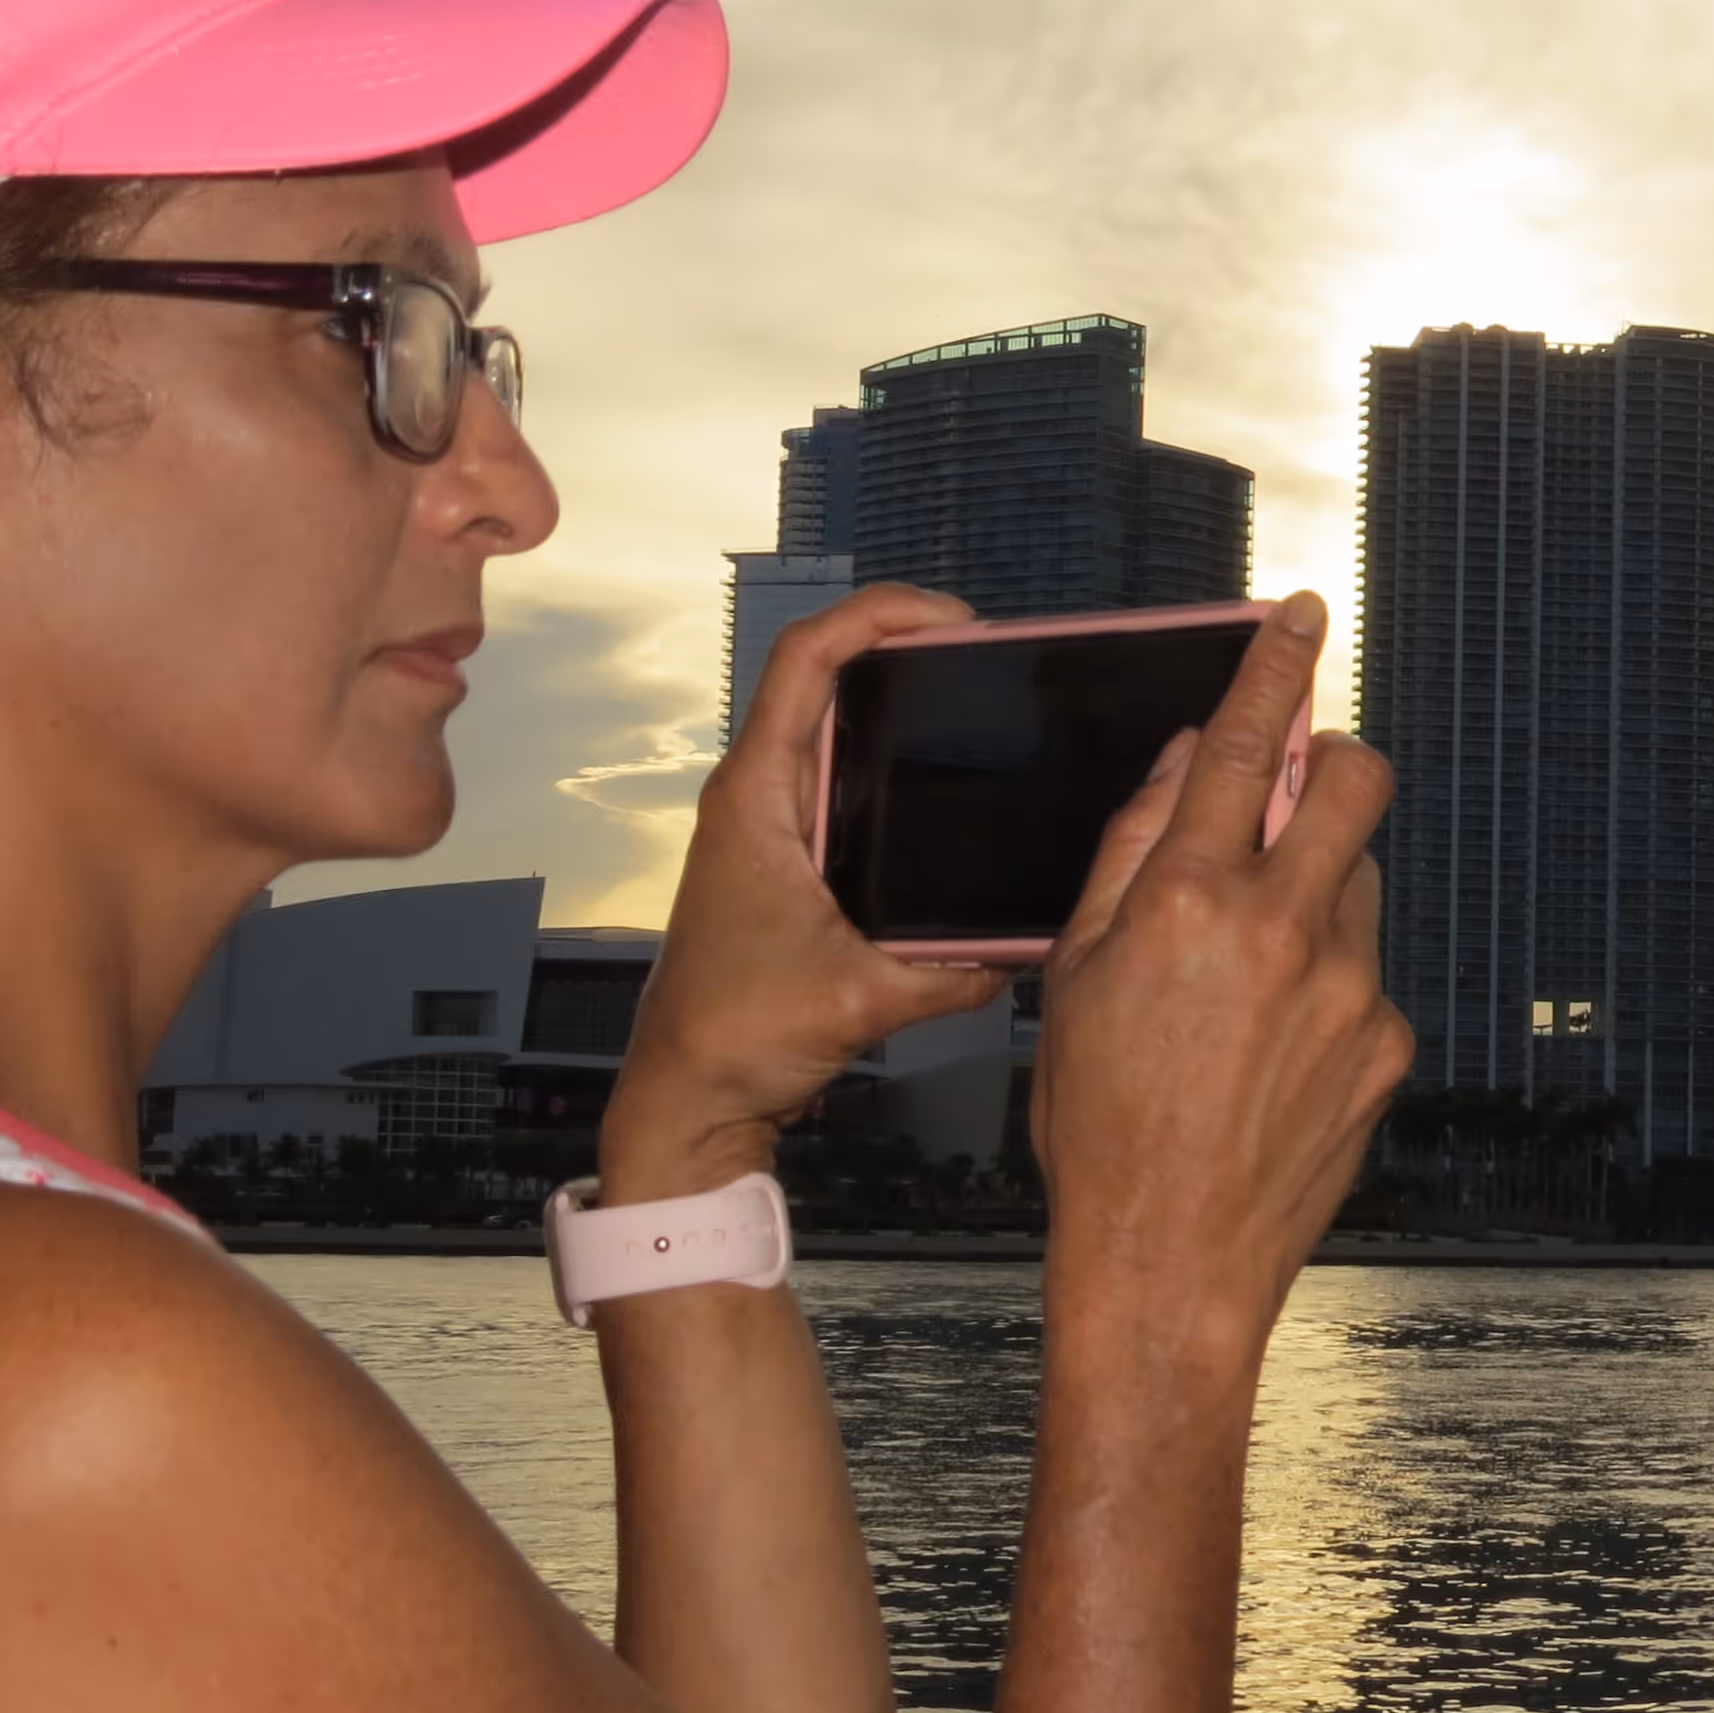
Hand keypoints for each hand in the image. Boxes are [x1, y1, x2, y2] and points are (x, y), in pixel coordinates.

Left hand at [608, 584, 1007, 1199]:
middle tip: (979, 650)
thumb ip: (955, 970)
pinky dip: (884, 758)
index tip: (950, 620)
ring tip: (969, 695)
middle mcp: (753, 795)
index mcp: (754, 797)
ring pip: (826, 723)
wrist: (687, 1096)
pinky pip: (833, 777)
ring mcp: (764, 823)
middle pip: (819, 674)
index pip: (805, 659)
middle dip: (898, 644)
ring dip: (890, 699)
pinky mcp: (782, 857)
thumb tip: (1026, 945)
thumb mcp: (865, 999)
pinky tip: (938, 781)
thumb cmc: (735, 1038)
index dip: (878, 616)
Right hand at [1030, 590, 1411, 1379]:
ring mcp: (1349, 988)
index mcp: (1190, 901)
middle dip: (1330, 763)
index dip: (1274, 665)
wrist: (1167, 1265)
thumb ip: (1133, 853)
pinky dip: (1326, 981)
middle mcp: (1284, 930)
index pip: (1242, 743)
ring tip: (1245, 974)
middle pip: (1354, 782)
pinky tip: (1269, 1049)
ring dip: (1318, 886)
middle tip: (1293, 790)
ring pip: (1360, 880)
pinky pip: (1364, 972)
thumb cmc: (1100, 1128)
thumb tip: (1182, 765)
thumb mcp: (1076, 975)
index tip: (1299, 616)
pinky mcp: (1386, 1044)